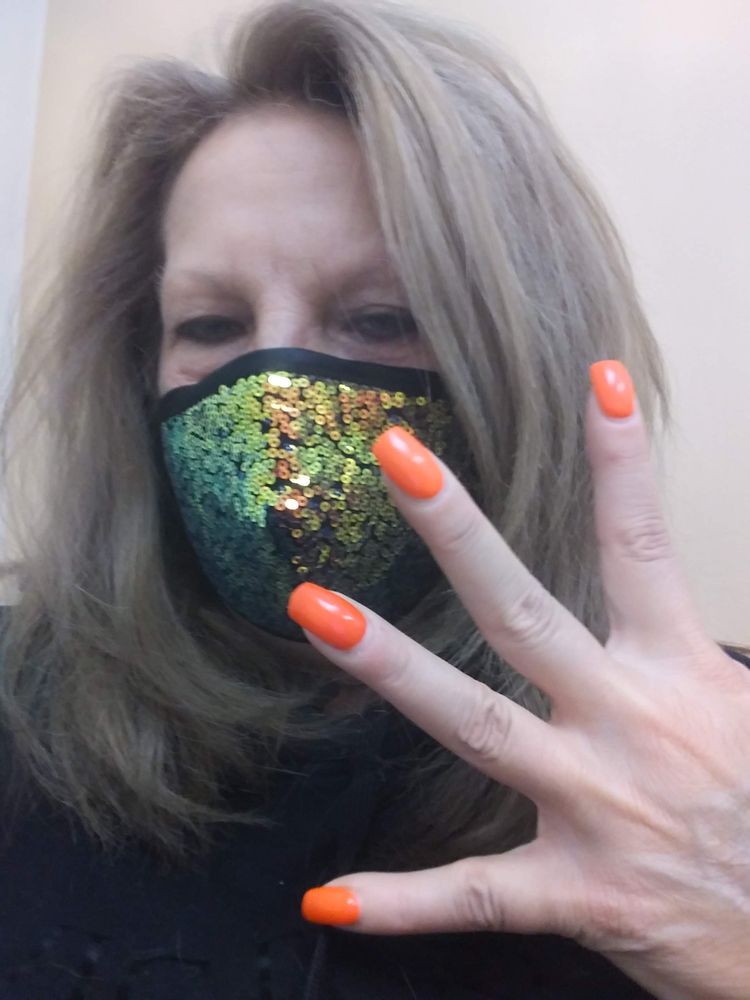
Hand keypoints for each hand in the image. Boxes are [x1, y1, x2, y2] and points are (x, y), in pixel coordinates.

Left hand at [287, 361, 749, 999]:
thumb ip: (714, 647)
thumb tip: (674, 584)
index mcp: (683, 674)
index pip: (644, 546)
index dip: (621, 460)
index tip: (597, 377)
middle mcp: (628, 725)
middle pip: (524, 611)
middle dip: (457, 531)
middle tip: (394, 456)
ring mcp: (593, 807)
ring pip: (474, 724)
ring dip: (389, 665)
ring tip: (311, 609)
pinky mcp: (575, 891)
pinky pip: (474, 897)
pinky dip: (402, 901)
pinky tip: (328, 897)